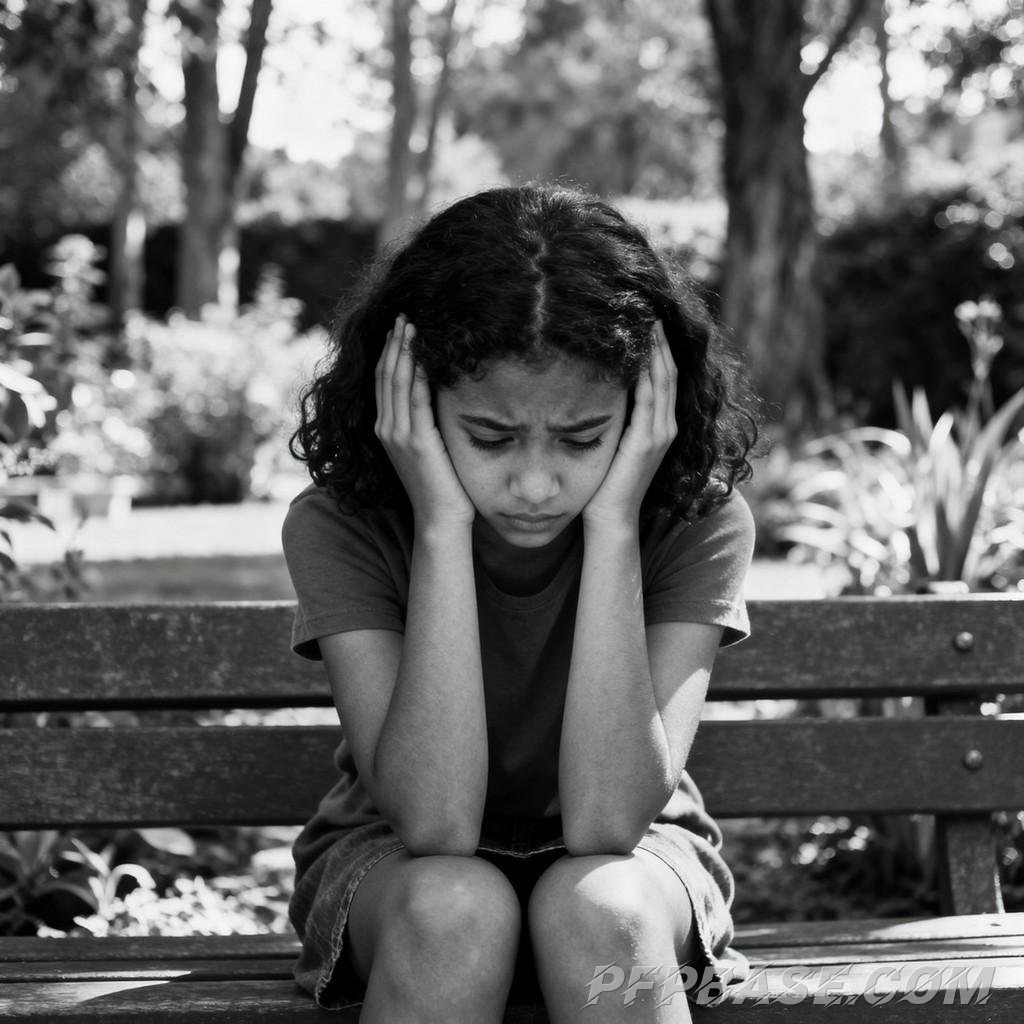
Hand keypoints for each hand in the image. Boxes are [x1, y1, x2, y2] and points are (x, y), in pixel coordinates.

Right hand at [375, 315, 475, 529]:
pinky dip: (419, 376)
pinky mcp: (418, 442)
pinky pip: (416, 401)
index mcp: (385, 429)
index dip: (389, 352)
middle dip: (394, 343)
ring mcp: (399, 436)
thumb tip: (435, 394)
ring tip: (412, 326)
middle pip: (387, 376)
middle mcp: (386, 429)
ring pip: (398, 383)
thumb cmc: (440, 485)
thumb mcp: (426, 447)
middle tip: (404, 316)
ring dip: (404, 352)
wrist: (440, 518)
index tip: (398, 328)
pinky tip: (425, 356)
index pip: (383, 381)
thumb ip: (423, 422)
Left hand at [583, 321, 677, 531]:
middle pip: (668, 370)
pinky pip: (647, 398)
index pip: (664, 375)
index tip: (648, 317)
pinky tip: (635, 351)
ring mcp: (659, 434)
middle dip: (659, 338)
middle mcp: (666, 426)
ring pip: (661, 379)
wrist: (610, 520)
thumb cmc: (605, 485)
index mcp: (661, 425)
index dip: (659, 346)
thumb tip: (598, 386)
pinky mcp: (645, 442)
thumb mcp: (614, 442)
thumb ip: (616, 417)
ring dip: (654, 348)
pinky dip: (643, 373)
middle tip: (649, 305)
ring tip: (646, 318)